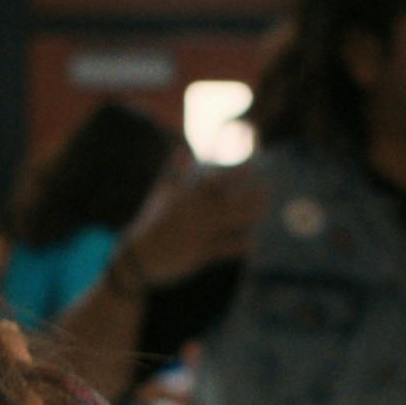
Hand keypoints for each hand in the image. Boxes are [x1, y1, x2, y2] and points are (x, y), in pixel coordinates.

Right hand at [123, 167, 264, 280]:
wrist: (137, 257)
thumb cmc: (150, 221)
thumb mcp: (160, 192)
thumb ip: (175, 170)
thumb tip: (183, 147)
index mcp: (187, 197)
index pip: (217, 181)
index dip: (237, 174)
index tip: (253, 168)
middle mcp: (196, 214)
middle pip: (232, 202)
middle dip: (251, 196)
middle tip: (267, 189)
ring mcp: (200, 235)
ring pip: (233, 223)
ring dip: (251, 216)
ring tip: (264, 210)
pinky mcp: (201, 255)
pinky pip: (225, 249)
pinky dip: (239, 245)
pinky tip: (252, 241)